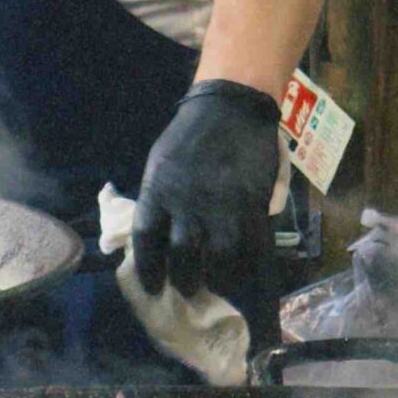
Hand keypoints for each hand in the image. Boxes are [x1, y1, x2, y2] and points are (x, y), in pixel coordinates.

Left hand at [132, 80, 280, 299]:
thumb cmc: (191, 135)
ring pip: (220, 259)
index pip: (145, 240)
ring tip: (217, 285)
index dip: (147, 270)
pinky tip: (247, 273)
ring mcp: (222, 206)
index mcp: (158, 191)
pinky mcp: (252, 205)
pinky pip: (252, 246)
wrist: (230, 107)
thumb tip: (161, 236)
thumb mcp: (161, 164)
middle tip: (187, 290)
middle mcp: (187, 204)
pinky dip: (250, 265)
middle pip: (182, 256)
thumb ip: (159, 199)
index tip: (153, 287)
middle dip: (184, 280)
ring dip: (218, 278)